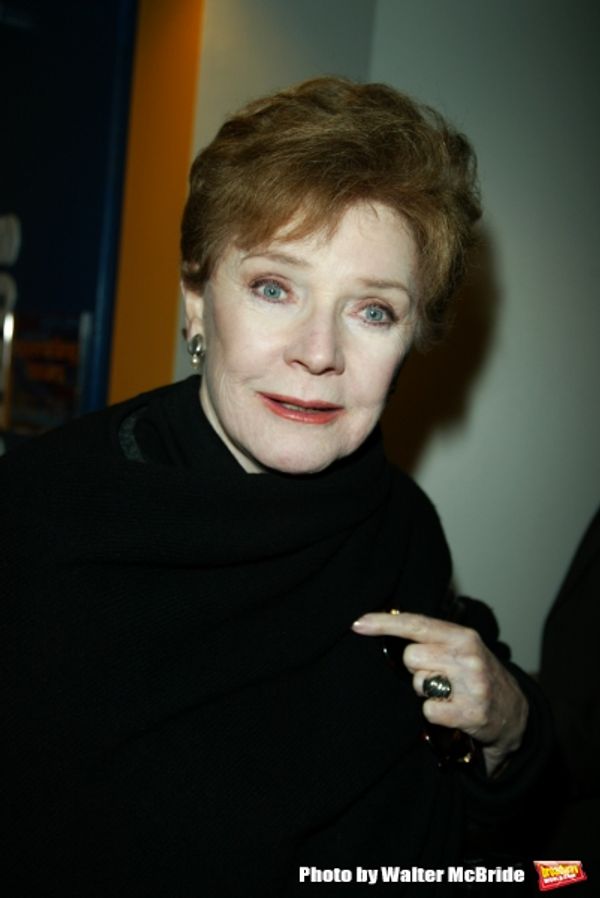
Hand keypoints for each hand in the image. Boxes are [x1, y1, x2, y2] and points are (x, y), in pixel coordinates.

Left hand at [352, 611, 528, 775]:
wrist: (515, 714)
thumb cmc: (477, 675)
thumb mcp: (462, 648)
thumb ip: (431, 637)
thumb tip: (385, 625)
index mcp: (463, 636)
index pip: (417, 624)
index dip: (384, 622)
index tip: (357, 623)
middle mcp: (468, 657)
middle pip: (411, 658)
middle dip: (416, 669)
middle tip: (438, 676)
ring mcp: (472, 685)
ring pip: (418, 684)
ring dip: (426, 692)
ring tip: (448, 693)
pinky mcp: (470, 713)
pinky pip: (428, 711)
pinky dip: (435, 713)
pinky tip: (452, 711)